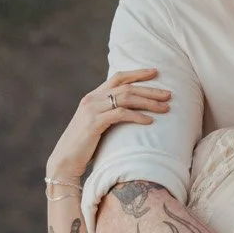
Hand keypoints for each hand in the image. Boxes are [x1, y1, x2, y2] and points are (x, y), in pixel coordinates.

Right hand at [45, 68, 170, 185]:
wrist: (64, 160)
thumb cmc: (83, 146)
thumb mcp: (96, 124)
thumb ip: (108, 114)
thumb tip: (129, 112)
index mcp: (93, 96)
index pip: (118, 78)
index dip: (137, 73)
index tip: (156, 72)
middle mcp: (92, 99)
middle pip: (126, 87)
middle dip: (150, 89)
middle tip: (169, 94)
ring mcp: (92, 110)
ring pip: (126, 98)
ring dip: (148, 102)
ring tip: (165, 107)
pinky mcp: (94, 123)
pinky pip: (121, 114)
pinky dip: (137, 116)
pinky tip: (149, 121)